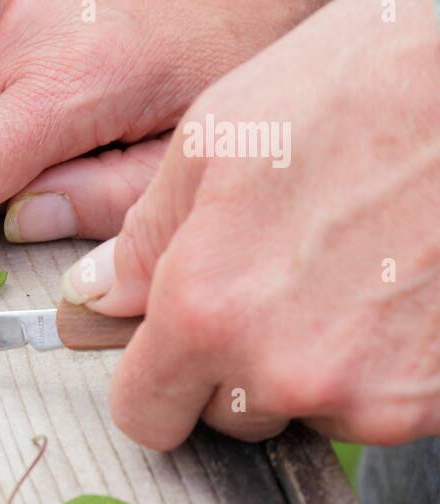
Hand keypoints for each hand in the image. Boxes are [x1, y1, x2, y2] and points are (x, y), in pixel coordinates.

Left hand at [62, 0, 439, 449]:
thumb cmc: (367, 87)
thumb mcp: (217, 138)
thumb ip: (144, 236)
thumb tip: (97, 293)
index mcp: (208, 310)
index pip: (144, 413)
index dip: (149, 384)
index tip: (163, 358)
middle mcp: (284, 369)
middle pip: (225, 416)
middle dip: (229, 367)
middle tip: (269, 284)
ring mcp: (370, 394)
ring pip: (305, 409)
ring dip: (307, 364)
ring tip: (342, 271)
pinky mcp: (433, 400)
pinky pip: (376, 404)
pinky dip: (376, 365)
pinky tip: (390, 288)